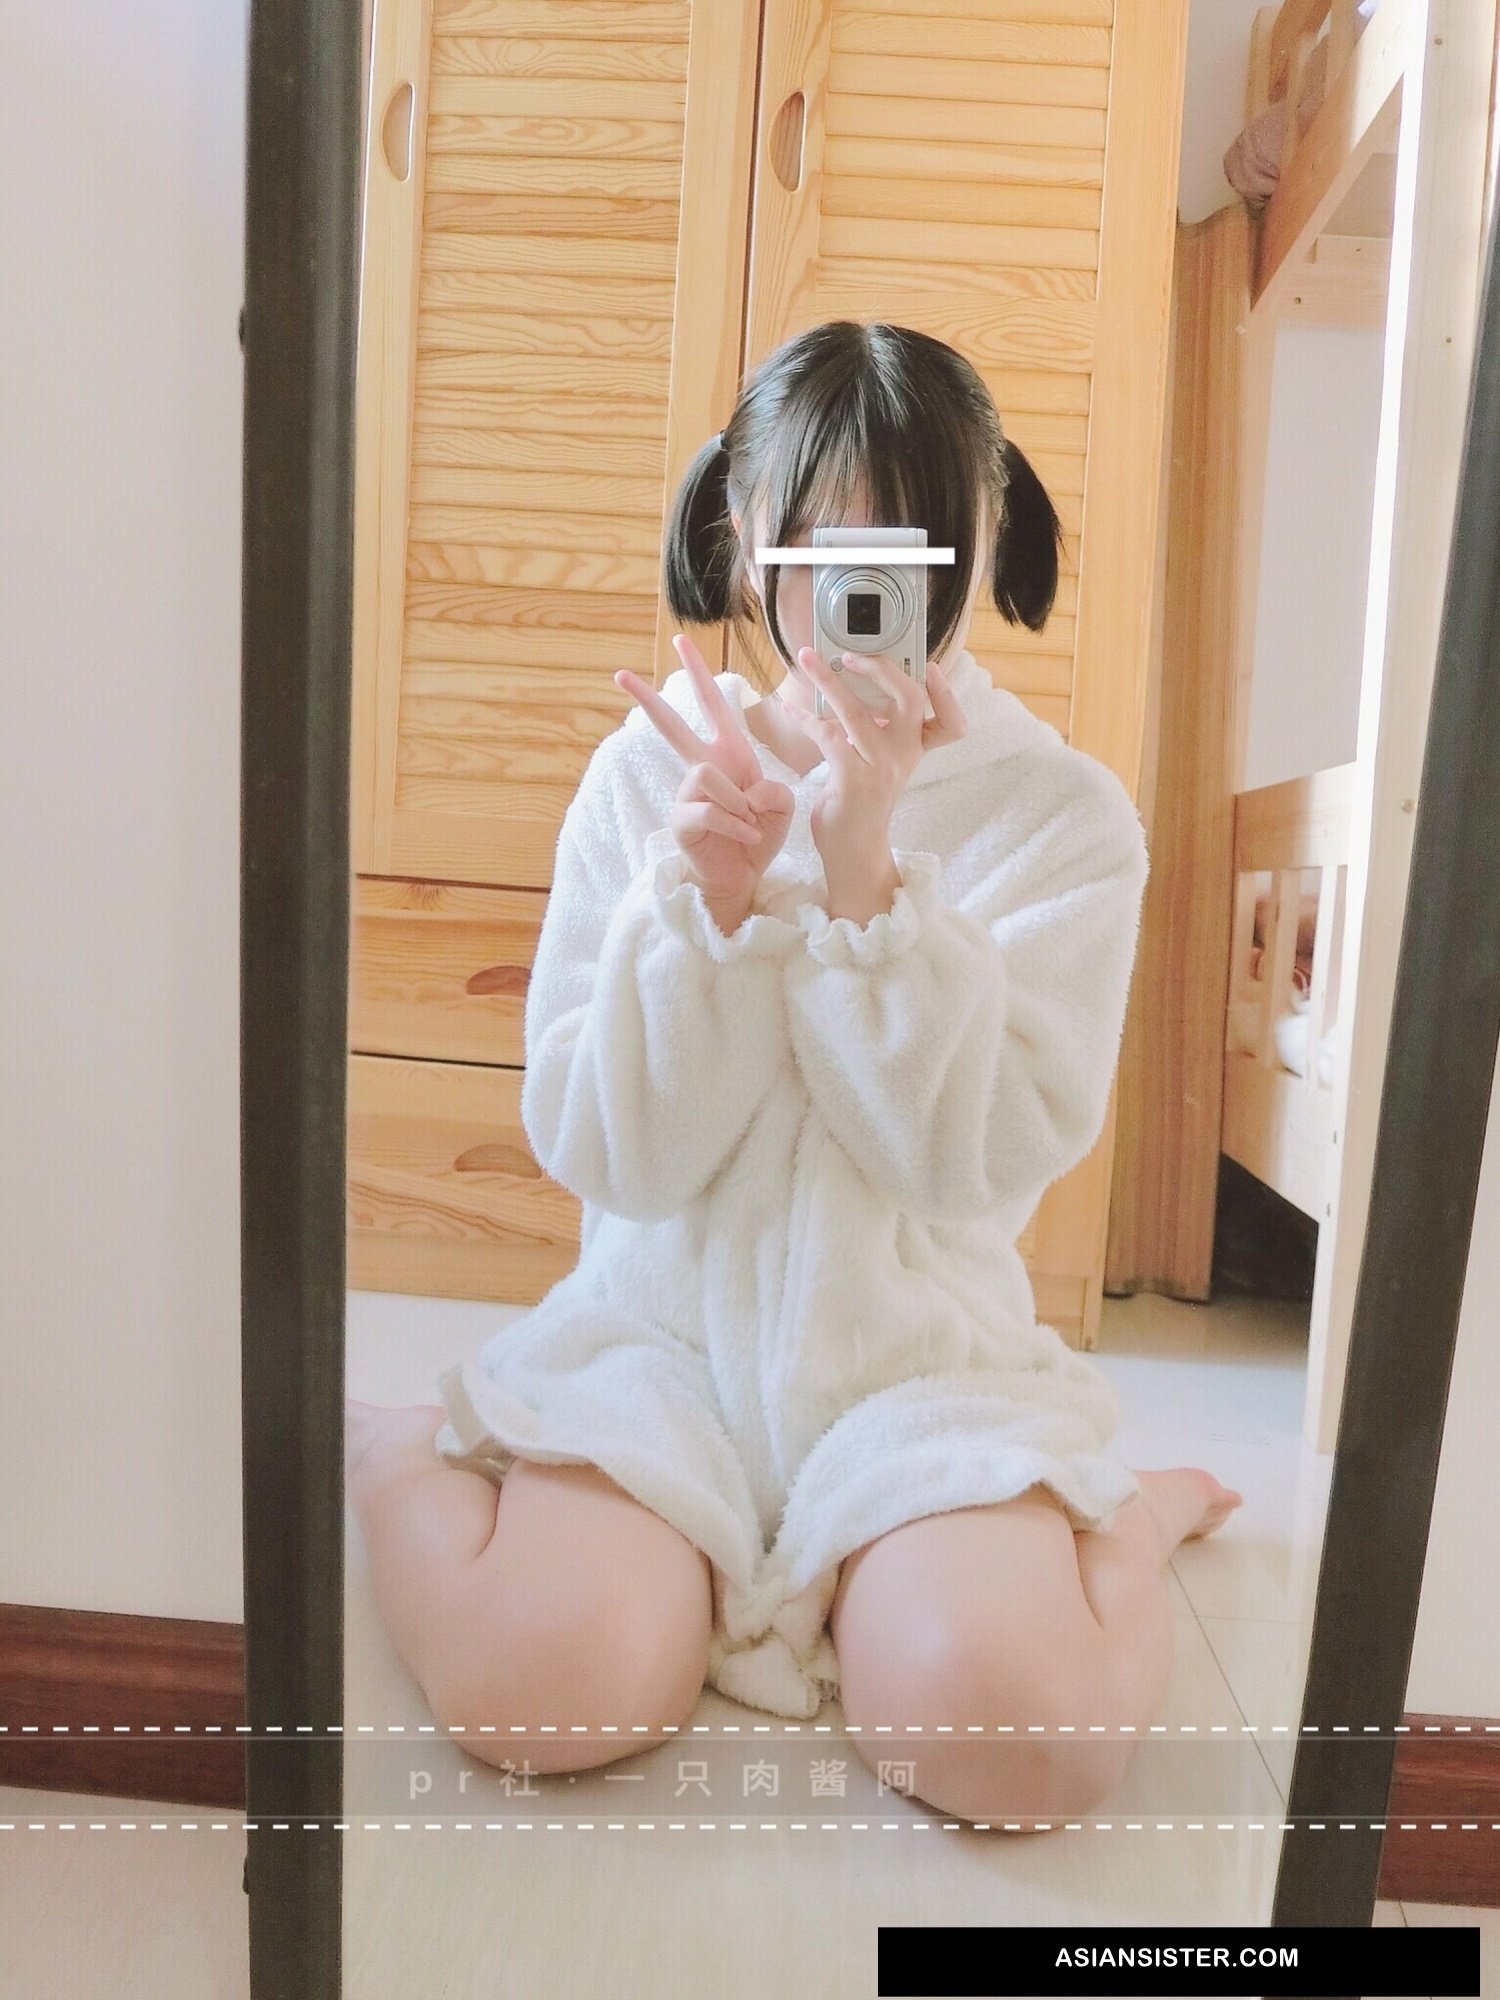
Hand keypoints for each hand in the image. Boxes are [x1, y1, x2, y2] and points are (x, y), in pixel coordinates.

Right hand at [615, 636, 794, 913]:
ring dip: (739, 802)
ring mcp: (687, 794)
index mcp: (728, 754)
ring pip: (708, 774)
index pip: (713, 707)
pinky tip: (746, 838)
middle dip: (647, 699)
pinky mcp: (682, 820)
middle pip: (671, 726)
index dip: (699, 674)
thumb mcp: (781, 806)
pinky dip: (738, 826)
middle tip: (620, 674)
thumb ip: (774, 789)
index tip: (682, 642)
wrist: (744, 877)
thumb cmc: (759, 837)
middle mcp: (702, 768)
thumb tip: (747, 792)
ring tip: (749, 824)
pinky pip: (712, 811)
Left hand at [787, 649, 965, 909]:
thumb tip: (850, 688)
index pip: (951, 722)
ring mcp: (881, 769)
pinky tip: (791, 710)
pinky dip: (806, 719)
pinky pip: (828, 736)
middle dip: (881, 668)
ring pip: (858, 711)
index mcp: (915, 751)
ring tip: (807, 660)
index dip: (946, 693)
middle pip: (910, 700)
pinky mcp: (853, 780)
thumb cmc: (860, 804)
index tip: (932, 668)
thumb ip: (876, 732)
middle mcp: (905, 757)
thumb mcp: (879, 764)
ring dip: (828, 680)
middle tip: (850, 654)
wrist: (853, 853)